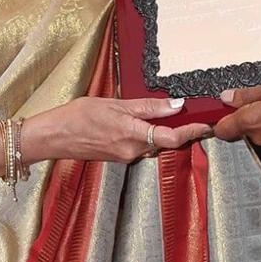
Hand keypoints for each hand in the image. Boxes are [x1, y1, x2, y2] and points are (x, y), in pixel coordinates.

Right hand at [29, 95, 208, 164]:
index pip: (172, 137)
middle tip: (191, 113)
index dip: (192, 131)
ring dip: (163, 131)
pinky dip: (149, 135)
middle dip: (179, 129)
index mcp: (132, 135)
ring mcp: (126, 156)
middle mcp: (132, 151)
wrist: (54, 137)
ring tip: (168, 114)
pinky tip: (144, 123)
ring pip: (154, 143)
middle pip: (166, 141)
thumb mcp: (115, 104)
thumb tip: (175, 105)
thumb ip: (147, 107)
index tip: (206, 125)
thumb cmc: (78, 116)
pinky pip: (142, 146)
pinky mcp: (120, 157)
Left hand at [213, 76, 260, 146]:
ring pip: (254, 128)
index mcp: (252, 122)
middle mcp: (259, 136)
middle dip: (242, 113)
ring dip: (258, 115)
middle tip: (255, 94)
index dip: (218, 118)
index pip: (221, 129)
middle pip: (238, 127)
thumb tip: (228, 97)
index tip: (221, 107)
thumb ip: (248, 94)